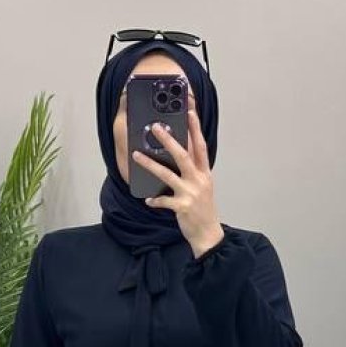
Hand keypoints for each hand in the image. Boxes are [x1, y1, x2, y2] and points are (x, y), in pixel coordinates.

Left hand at [132, 104, 223, 256]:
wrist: (208, 234)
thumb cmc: (204, 210)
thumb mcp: (203, 187)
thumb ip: (194, 172)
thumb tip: (179, 158)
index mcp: (205, 174)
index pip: (201, 146)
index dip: (196, 129)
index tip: (190, 113)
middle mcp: (199, 180)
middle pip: (183, 155)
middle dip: (168, 140)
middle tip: (156, 127)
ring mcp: (190, 193)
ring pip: (167, 174)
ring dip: (150, 164)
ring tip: (137, 155)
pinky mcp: (182, 207)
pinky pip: (163, 200)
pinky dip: (155, 200)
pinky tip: (148, 200)